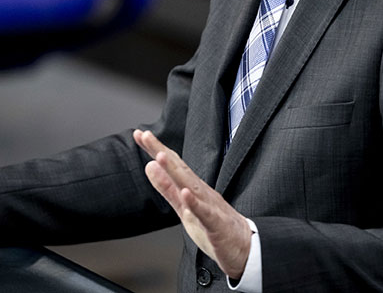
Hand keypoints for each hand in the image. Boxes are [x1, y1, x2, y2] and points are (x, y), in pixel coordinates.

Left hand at [133, 129, 252, 279]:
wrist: (243, 246)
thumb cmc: (213, 226)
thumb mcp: (183, 207)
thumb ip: (166, 187)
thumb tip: (150, 166)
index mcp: (192, 188)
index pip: (172, 165)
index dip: (155, 149)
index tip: (139, 134)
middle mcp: (201, 192)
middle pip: (180, 169)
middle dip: (162, 152)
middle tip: (145, 135)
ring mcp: (210, 206)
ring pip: (191, 186)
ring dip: (176, 171)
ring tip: (160, 156)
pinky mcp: (216, 224)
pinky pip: (205, 213)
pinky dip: (195, 203)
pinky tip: (185, 194)